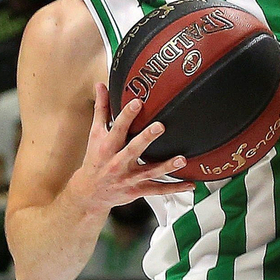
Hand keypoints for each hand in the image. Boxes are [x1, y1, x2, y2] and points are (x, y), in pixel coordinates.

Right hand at [65, 81, 194, 216]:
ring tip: (181, 159)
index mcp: (108, 146)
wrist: (90, 193)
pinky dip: (175, 188)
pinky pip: (158, 190)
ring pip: (150, 172)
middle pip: (133, 149)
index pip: (117, 128)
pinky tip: (189, 184)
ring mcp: (129, 178)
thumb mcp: (95, 134)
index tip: (137, 102)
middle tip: (160, 126)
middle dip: (146, 139)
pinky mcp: (138, 190)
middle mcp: (118, 162)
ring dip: (166, 167)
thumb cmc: (95, 160)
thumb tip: (101, 85)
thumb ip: (101, 109)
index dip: (126, 115)